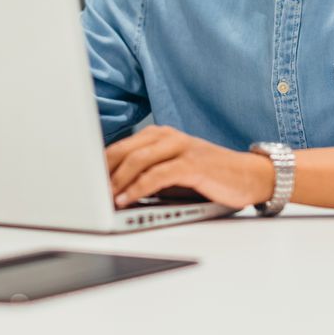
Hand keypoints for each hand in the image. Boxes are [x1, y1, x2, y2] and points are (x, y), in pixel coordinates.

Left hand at [105, 125, 275, 208]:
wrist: (250, 176)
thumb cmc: (209, 176)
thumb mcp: (172, 173)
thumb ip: (146, 174)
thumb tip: (112, 190)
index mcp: (159, 134)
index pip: (120, 147)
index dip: (99, 165)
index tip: (84, 183)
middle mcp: (167, 136)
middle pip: (124, 151)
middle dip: (103, 173)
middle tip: (88, 193)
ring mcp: (181, 148)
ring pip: (138, 160)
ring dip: (117, 181)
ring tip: (104, 199)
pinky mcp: (192, 164)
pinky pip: (157, 175)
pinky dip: (138, 188)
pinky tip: (127, 199)